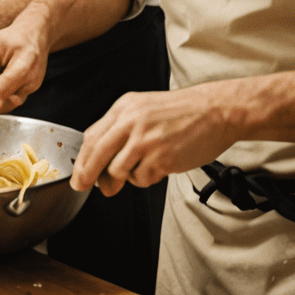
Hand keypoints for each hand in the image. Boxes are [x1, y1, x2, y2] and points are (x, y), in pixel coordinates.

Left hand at [71, 86, 240, 195]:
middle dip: (87, 174)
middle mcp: (132, 122)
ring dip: (126, 177)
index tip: (78, 175)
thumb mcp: (144, 109)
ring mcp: (146, 140)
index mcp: (125, 108)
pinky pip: (141, 178)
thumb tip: (101, 162)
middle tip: (83, 186)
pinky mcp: (162, 157)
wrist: (216, 110)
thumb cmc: (182, 112)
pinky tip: (160, 166)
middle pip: (97, 154)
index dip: (82, 159)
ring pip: (118, 170)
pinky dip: (146, 179)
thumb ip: (121, 131)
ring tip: (144, 167)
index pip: (92, 136)